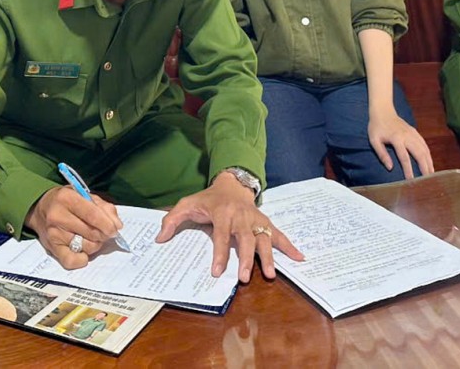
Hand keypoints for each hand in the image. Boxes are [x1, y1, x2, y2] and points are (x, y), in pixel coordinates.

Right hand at [25, 186, 124, 269]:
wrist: (40, 209)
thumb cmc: (66, 201)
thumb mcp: (84, 195)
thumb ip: (103, 207)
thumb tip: (117, 225)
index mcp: (67, 198)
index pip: (92, 215)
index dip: (107, 224)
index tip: (115, 229)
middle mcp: (58, 215)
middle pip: (91, 232)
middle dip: (103, 235)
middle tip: (104, 232)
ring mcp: (53, 233)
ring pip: (86, 246)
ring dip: (95, 244)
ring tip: (91, 237)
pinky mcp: (52, 248)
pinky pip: (71, 261)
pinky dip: (82, 259)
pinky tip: (83, 252)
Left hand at [156, 172, 303, 282]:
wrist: (231, 183)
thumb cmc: (208, 199)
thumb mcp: (187, 204)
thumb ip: (172, 219)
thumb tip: (159, 238)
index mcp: (222, 213)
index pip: (220, 235)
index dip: (219, 253)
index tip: (216, 271)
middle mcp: (241, 217)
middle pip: (245, 239)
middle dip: (246, 258)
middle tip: (244, 277)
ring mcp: (255, 219)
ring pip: (263, 238)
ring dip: (268, 256)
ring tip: (271, 274)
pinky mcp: (265, 222)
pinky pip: (278, 234)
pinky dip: (289, 246)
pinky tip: (300, 257)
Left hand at [367, 112, 433, 178]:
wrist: (383, 111)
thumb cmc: (376, 127)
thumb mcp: (374, 140)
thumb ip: (382, 154)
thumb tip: (390, 168)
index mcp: (396, 139)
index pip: (404, 157)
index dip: (408, 169)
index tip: (411, 180)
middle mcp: (407, 136)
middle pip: (419, 153)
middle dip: (424, 167)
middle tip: (428, 179)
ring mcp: (412, 133)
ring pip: (424, 149)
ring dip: (429, 161)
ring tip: (431, 173)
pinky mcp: (415, 132)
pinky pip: (424, 144)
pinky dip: (428, 153)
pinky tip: (430, 161)